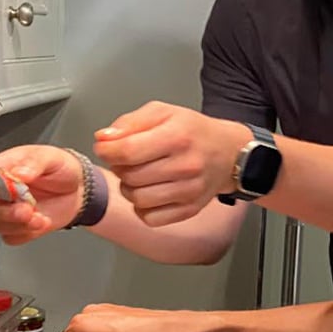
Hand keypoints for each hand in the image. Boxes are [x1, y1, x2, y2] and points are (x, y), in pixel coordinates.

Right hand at [0, 146, 84, 243]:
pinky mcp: (17, 229)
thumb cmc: (60, 168)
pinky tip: (41, 221)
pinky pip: (11, 238)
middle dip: (5, 211)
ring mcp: (6, 211)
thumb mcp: (49, 157)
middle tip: (27, 208)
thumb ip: (32, 163)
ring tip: (39, 215)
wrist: (79, 189)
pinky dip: (27, 233)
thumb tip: (17, 173)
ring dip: (18, 224)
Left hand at [93, 101, 249, 225]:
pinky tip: (150, 192)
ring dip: (129, 188)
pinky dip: (142, 208)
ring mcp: (189, 191)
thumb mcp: (163, 112)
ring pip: (137, 199)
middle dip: (119, 168)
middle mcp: (185, 165)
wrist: (229, 153)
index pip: (128, 151)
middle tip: (128, 160)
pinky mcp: (190, 209)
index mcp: (177, 136)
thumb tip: (103, 138)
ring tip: (139, 176)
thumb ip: (129, 122)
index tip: (105, 148)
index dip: (107, 151)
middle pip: (130, 176)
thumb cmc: (193, 131)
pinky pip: (150, 218)